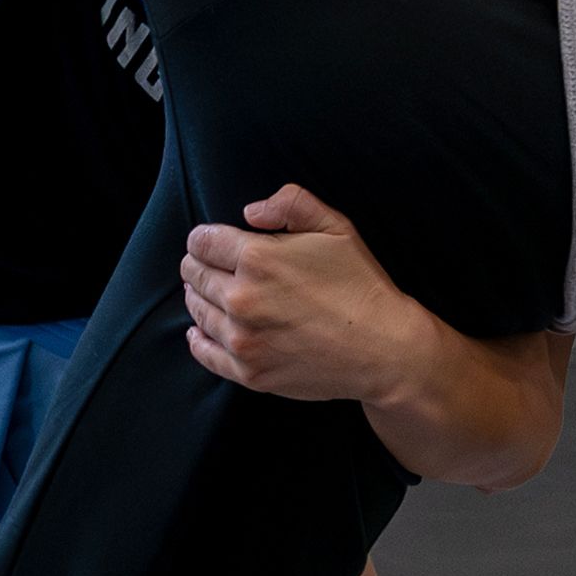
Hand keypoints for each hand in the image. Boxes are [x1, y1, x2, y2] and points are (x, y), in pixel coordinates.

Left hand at [179, 187, 435, 403]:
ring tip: (211, 294)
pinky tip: (201, 330)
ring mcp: (243, 339)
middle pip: (193, 275)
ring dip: (199, 298)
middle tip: (210, 267)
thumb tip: (249, 213)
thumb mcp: (335, 227)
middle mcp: (241, 299)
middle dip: (199, 265)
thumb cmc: (361, 285)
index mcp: (257, 258)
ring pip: (197, 311)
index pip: (201, 242)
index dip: (203, 238)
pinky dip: (198, 338)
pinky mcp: (249, 372)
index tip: (210, 242)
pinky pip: (204, 353)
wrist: (383, 349)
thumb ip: (290, 203)